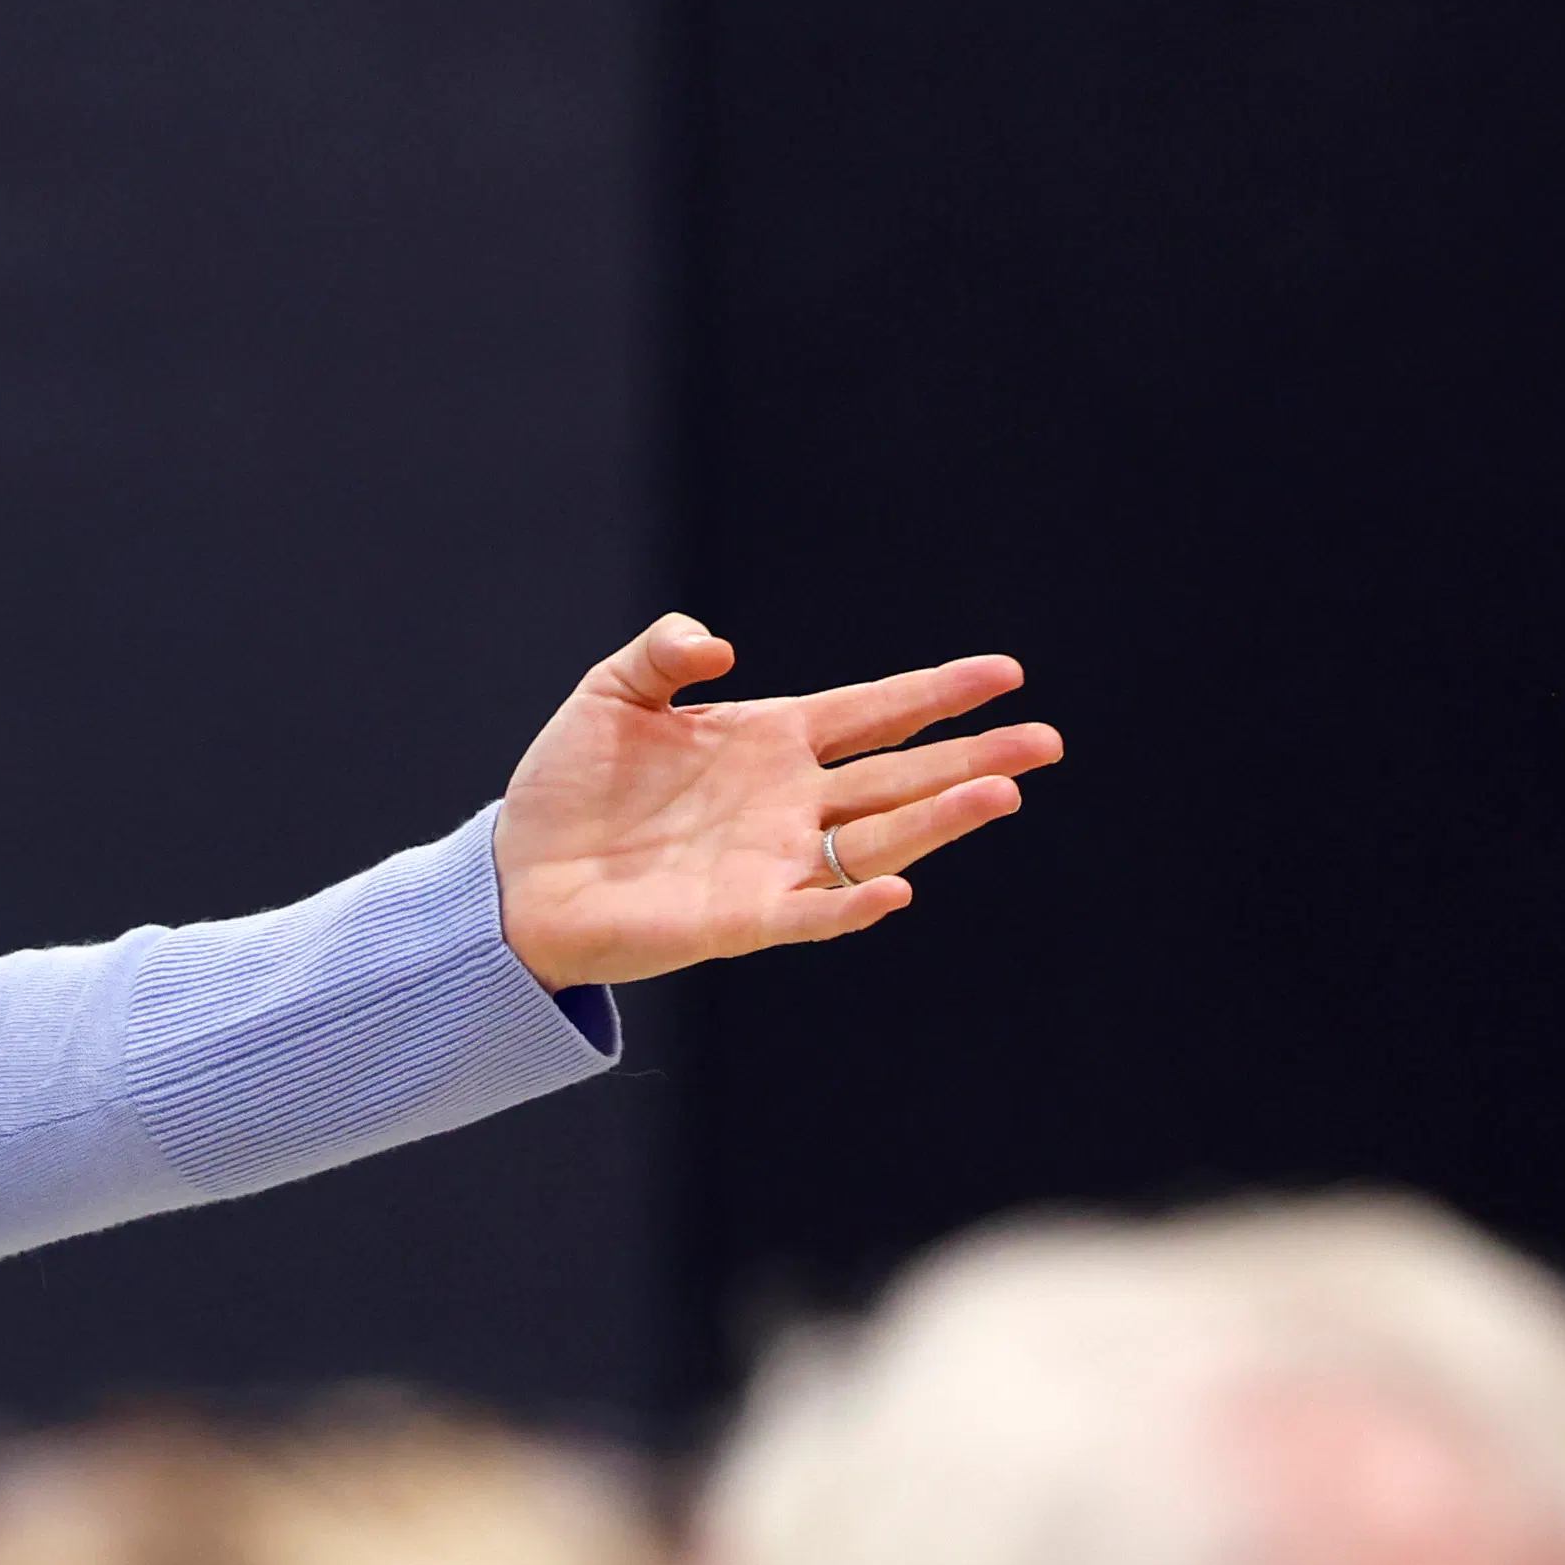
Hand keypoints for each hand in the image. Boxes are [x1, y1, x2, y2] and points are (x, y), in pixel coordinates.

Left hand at [494, 617, 1055, 990]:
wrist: (518, 874)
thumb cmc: (571, 784)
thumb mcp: (612, 694)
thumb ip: (662, 654)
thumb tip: (715, 645)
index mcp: (771, 742)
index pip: (874, 713)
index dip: (937, 693)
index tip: (1005, 673)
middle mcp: (789, 803)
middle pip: (900, 776)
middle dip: (973, 757)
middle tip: (1046, 741)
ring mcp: (772, 862)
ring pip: (879, 840)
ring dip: (939, 820)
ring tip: (1003, 793)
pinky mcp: (741, 919)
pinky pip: (812, 914)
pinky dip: (852, 905)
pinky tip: (896, 889)